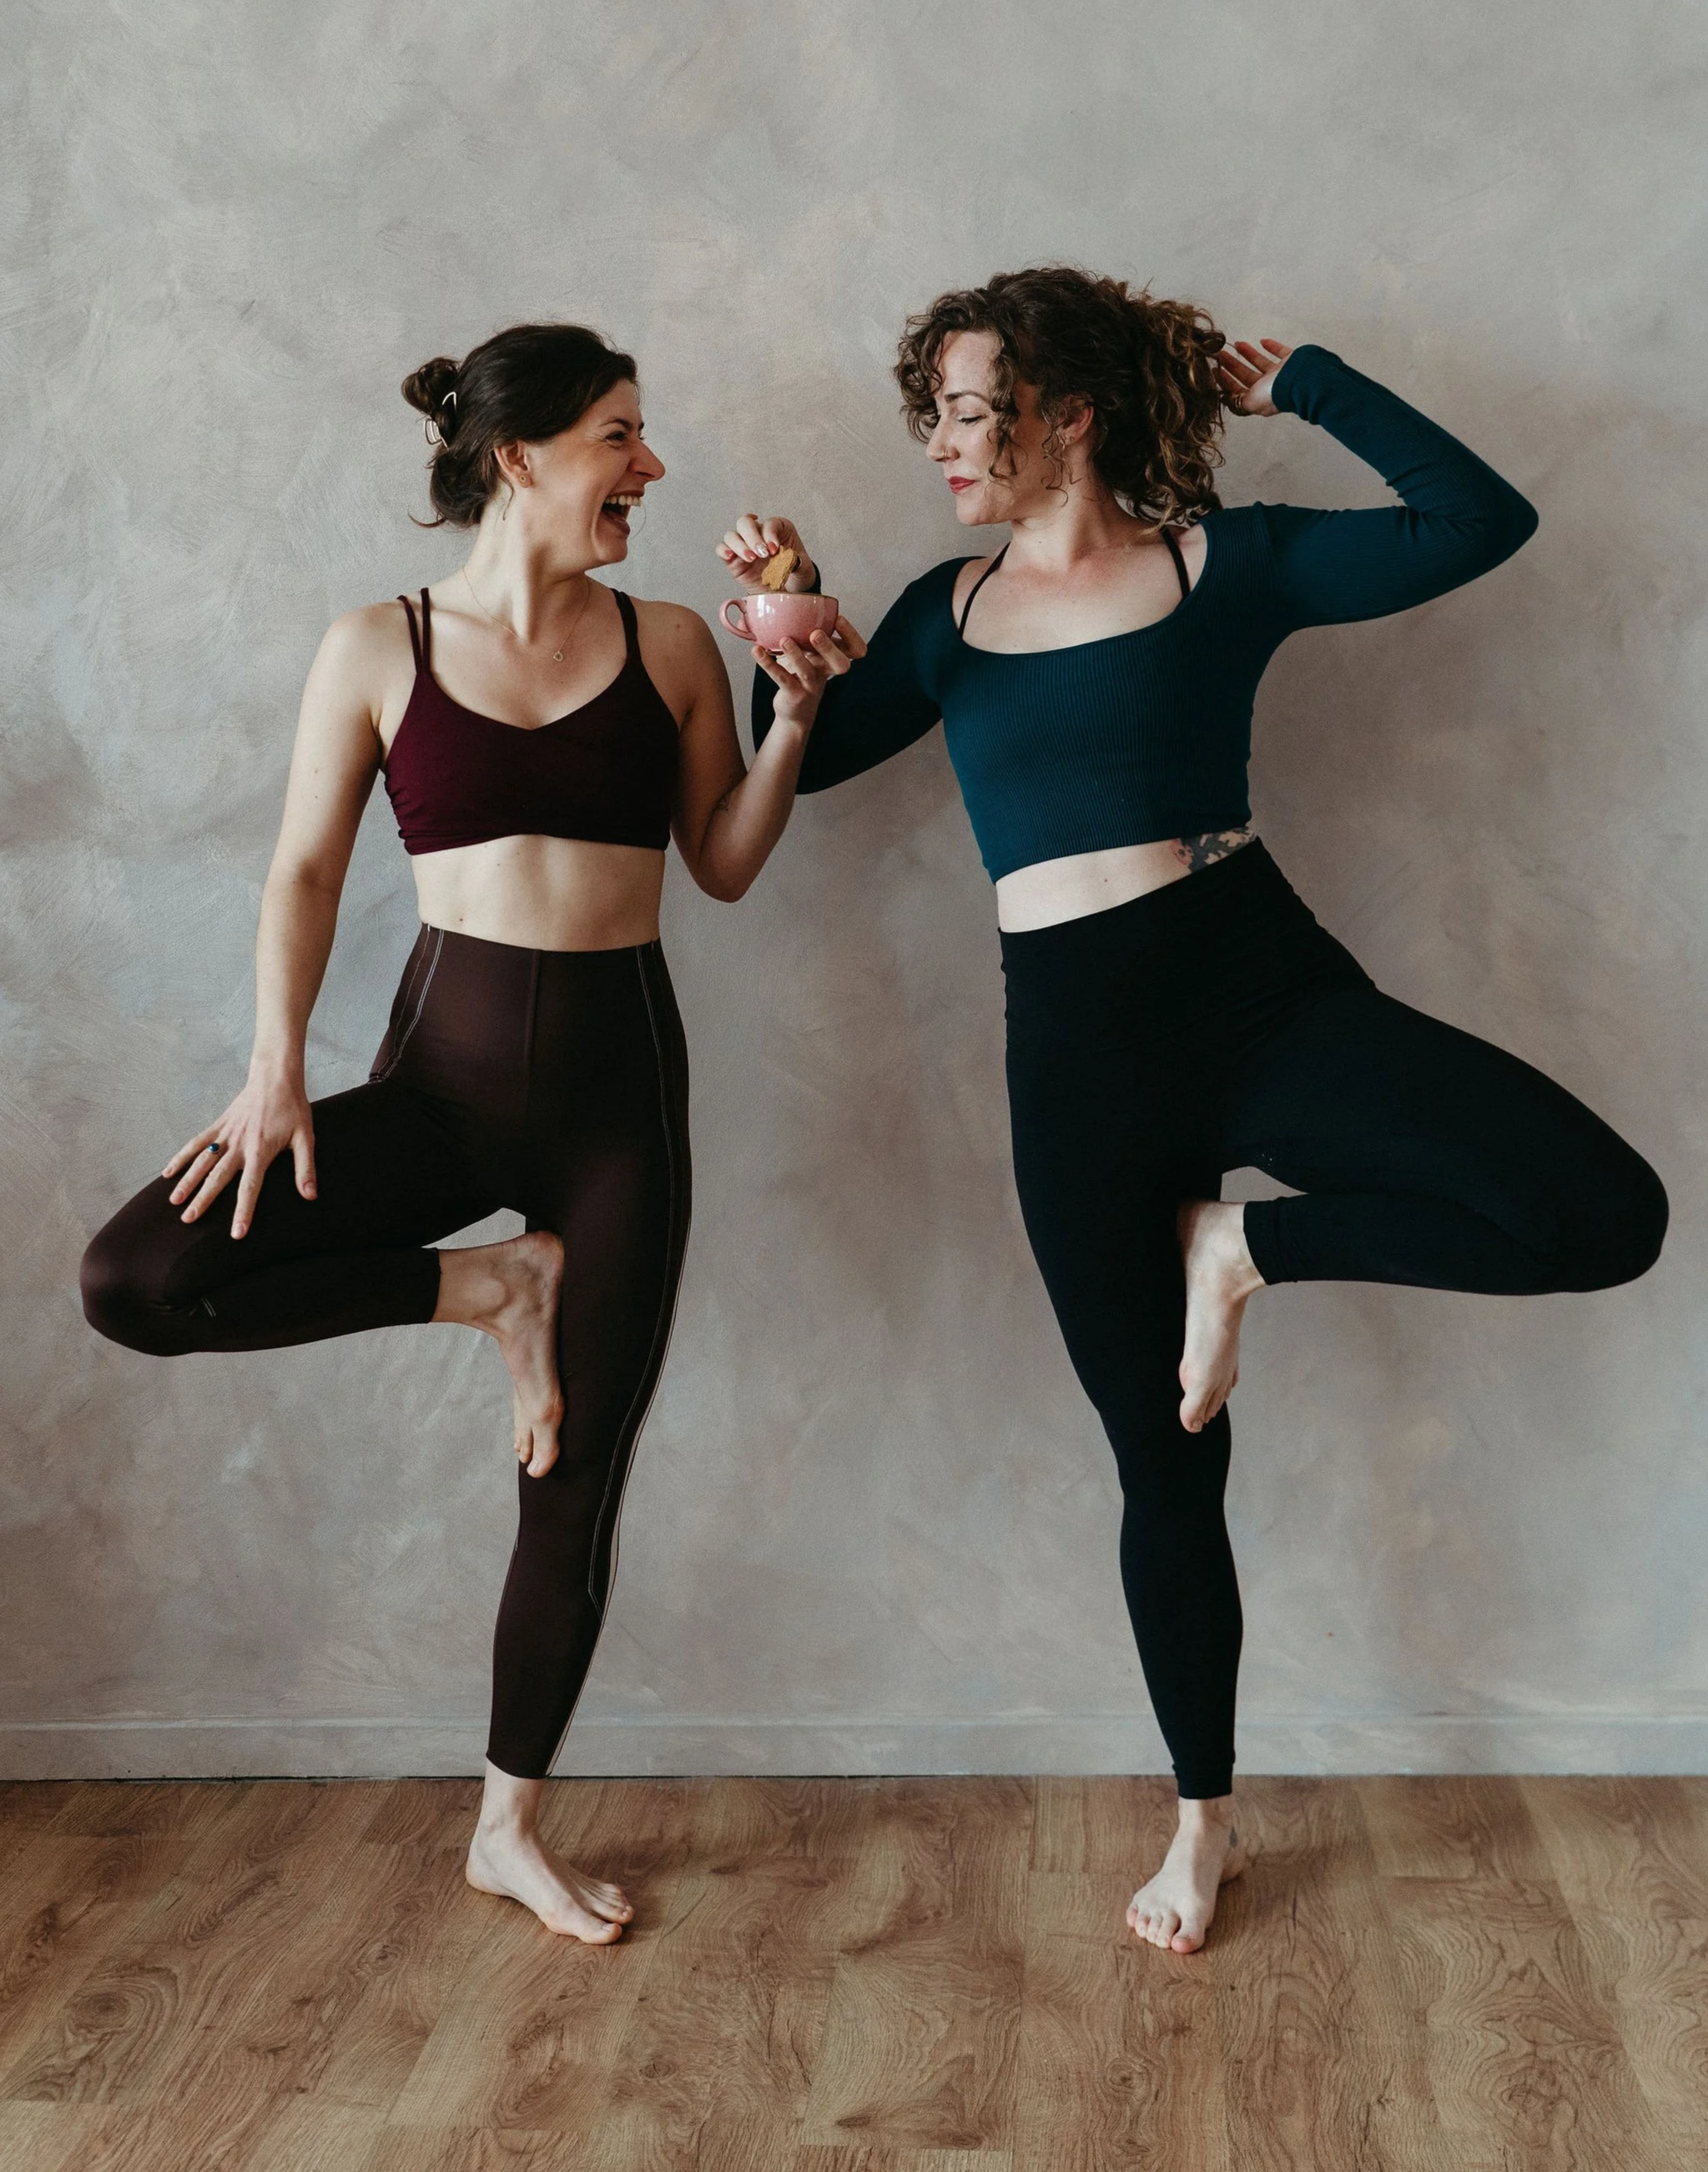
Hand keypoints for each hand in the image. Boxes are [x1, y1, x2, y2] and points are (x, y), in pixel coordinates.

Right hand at [163, 1064, 316, 1238]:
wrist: (275, 1078)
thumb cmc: (293, 1109)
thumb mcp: (306, 1138)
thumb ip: (305, 1168)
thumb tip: (310, 1196)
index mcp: (261, 1151)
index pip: (250, 1187)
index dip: (243, 1211)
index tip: (236, 1233)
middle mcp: (239, 1145)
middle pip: (218, 1177)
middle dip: (203, 1200)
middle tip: (188, 1220)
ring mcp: (225, 1135)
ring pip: (202, 1161)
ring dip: (187, 1181)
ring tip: (174, 1202)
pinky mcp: (218, 1126)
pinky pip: (196, 1143)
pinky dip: (181, 1157)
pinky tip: (168, 1173)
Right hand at [717, 514, 817, 592]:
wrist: (785, 593)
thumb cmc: (794, 575)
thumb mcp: (803, 570)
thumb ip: (798, 563)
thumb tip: (791, 559)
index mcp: (778, 528)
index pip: (769, 523)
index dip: (770, 534)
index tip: (775, 550)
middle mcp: (758, 532)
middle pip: (746, 523)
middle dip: (753, 537)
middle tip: (762, 554)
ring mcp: (743, 545)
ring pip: (732, 535)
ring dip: (739, 545)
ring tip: (751, 559)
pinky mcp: (733, 559)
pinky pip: (722, 549)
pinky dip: (724, 551)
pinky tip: (731, 557)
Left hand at [753, 616, 865, 732]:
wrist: (795, 711)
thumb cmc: (801, 673)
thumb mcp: (808, 652)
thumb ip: (801, 629)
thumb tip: (771, 599)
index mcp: (833, 658)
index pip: (855, 649)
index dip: (851, 635)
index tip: (838, 618)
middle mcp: (826, 672)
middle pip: (841, 663)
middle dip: (829, 647)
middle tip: (815, 633)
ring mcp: (810, 685)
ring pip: (807, 671)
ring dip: (796, 655)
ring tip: (784, 639)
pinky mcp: (794, 694)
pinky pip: (782, 678)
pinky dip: (768, 664)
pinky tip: (757, 651)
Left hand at [1217, 338, 1293, 415]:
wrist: (1301, 380)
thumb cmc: (1275, 393)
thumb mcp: (1250, 403)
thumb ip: (1236, 402)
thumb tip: (1225, 399)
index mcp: (1259, 399)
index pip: (1237, 391)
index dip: (1225, 381)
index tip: (1215, 369)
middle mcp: (1269, 388)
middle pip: (1246, 375)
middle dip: (1232, 365)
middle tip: (1221, 354)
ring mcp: (1281, 374)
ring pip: (1260, 362)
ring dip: (1248, 353)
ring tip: (1237, 343)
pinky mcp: (1291, 361)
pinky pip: (1280, 351)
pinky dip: (1271, 346)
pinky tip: (1262, 340)